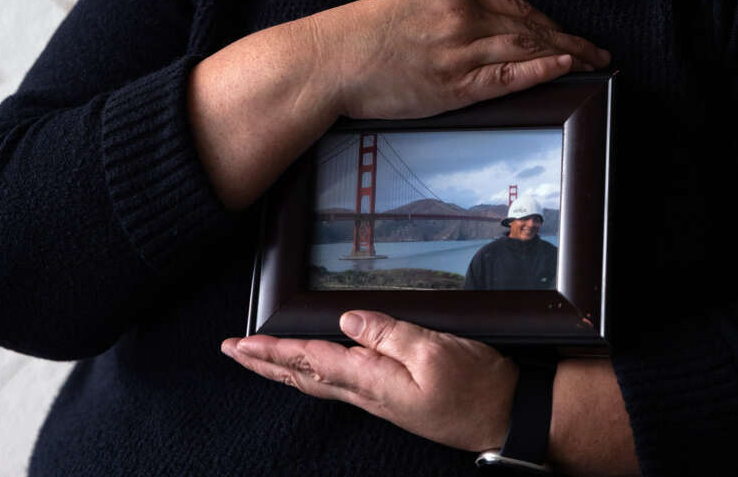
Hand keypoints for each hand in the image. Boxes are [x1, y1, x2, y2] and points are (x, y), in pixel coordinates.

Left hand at [221, 310, 517, 451]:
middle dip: (265, 364)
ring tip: (258, 358)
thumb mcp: (436, 350)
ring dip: (283, 369)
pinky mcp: (393, 398)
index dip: (273, 351)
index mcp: (373, 380)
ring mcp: (380, 399)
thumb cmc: (476, 385)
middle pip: (303, 376)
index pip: (310, 360)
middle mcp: (368, 394)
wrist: (506, 417)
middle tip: (231, 350)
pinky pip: (339, 384)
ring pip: (317, 381)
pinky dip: (312, 373)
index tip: (240, 344)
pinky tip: (311, 369)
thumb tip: (347, 320)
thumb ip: (389, 334)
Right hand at [310, 0, 609, 119]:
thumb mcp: (404, 9)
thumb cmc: (355, 38)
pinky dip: (540, 69)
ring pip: (526, 48)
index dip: (546, 22)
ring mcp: (458, 49)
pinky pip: (507, 75)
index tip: (565, 33)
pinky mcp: (452, 83)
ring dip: (566, 54)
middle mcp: (460, 16)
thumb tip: (466, 29)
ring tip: (593, 63)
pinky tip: (565, 67)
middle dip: (568, 39)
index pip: (513, 6)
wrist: (327, 60)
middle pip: (529, 26)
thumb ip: (441, 15)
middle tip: (597, 51)